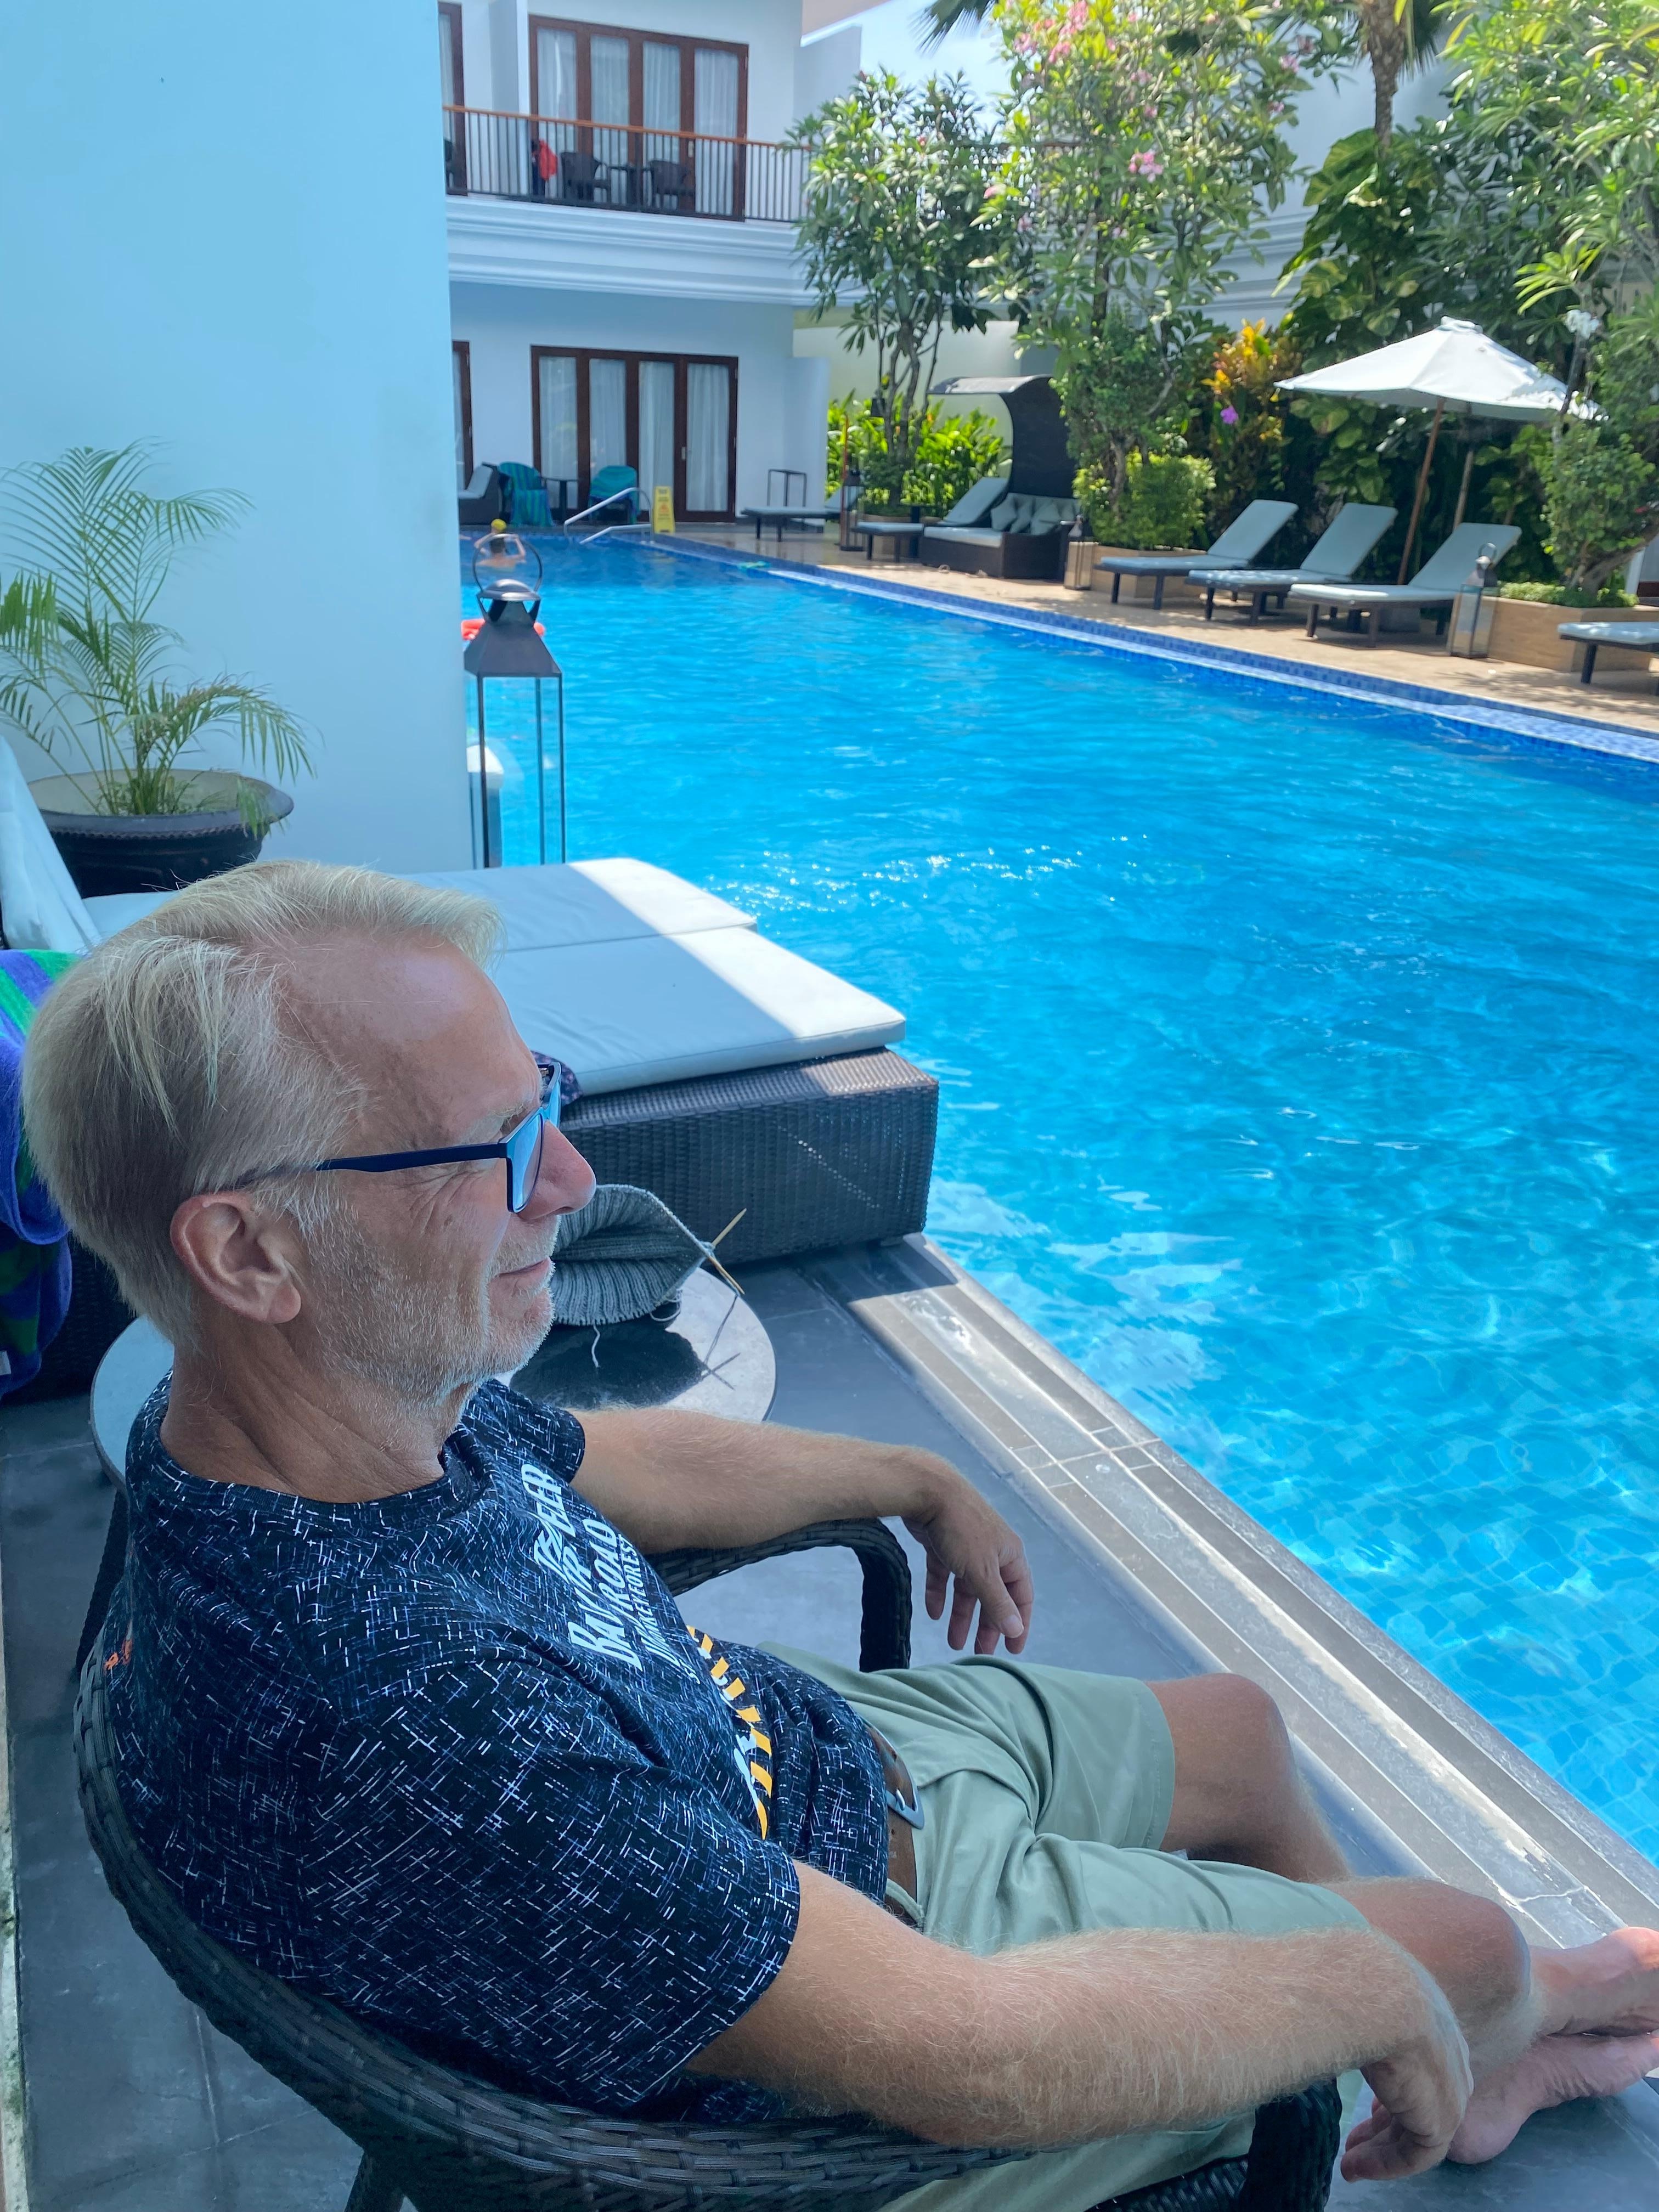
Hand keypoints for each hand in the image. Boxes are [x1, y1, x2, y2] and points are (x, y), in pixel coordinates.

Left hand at [901, 1464, 1032, 1654]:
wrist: (928, 1489)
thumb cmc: (961, 1529)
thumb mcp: (982, 1571)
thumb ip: (997, 1602)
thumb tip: (1016, 1630)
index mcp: (1009, 1555)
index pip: (1021, 1595)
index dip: (1018, 1623)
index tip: (1012, 1651)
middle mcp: (991, 1551)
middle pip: (993, 1594)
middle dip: (987, 1624)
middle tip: (980, 1653)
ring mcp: (966, 1547)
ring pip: (967, 1587)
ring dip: (961, 1614)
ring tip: (953, 1642)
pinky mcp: (942, 1543)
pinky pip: (944, 1574)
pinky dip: (940, 1593)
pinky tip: (933, 1612)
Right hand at [1341, 1964, 1472, 2181]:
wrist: (1376, 1995)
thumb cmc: (1351, 1979)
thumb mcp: (1355, 1987)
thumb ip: (1350, 2001)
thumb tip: (1314, 1992)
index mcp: (1430, 2016)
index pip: (1417, 2066)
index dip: (1390, 2090)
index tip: (1365, 2109)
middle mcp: (1448, 2052)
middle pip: (1419, 2100)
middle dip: (1385, 2126)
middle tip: (1352, 2144)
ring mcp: (1450, 2087)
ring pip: (1417, 2130)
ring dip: (1381, 2151)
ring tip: (1348, 2167)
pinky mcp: (1443, 2119)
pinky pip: (1416, 2154)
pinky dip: (1386, 2165)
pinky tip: (1356, 2168)